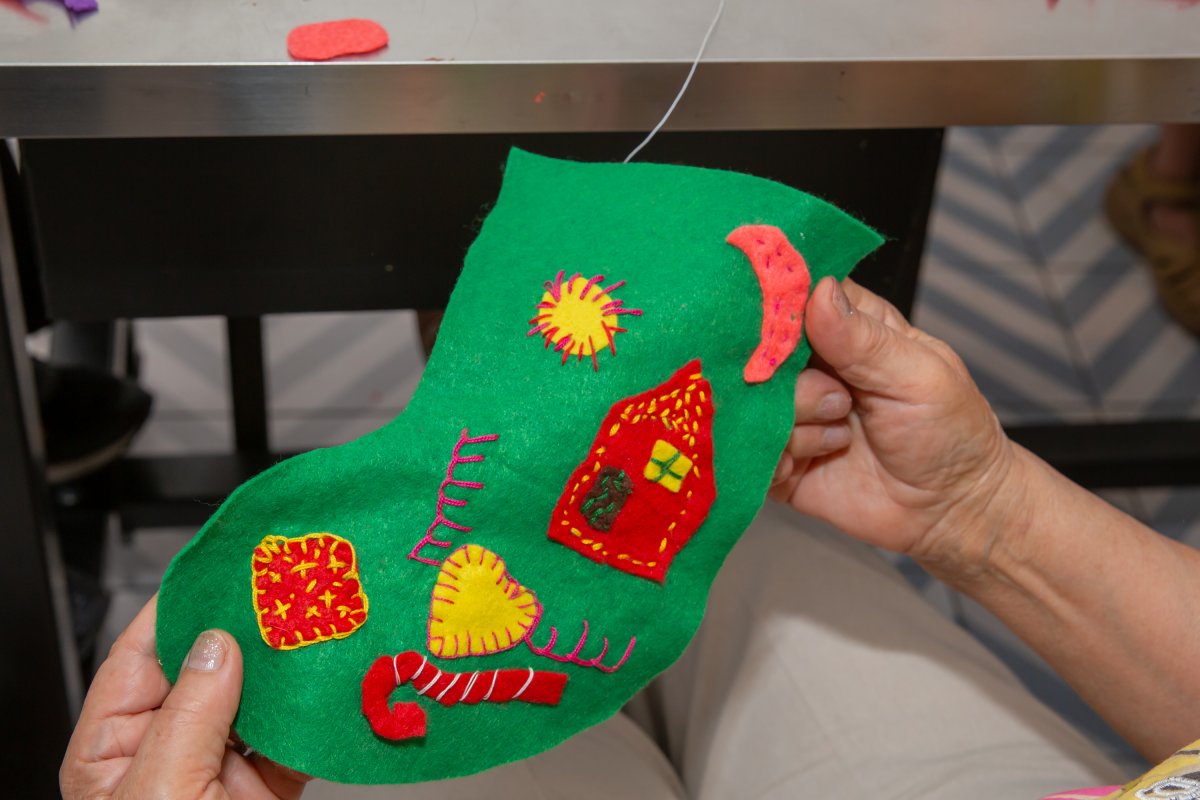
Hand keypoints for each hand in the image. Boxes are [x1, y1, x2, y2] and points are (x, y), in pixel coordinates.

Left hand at [61, 596, 307, 798]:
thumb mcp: (163, 790)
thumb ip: (189, 716)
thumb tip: (216, 647)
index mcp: (114, 754)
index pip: (139, 659)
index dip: (176, 610)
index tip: (213, 571)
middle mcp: (166, 755)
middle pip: (205, 673)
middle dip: (243, 635)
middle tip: (278, 596)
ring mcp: (216, 773)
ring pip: (255, 703)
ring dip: (286, 674)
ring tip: (313, 634)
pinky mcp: (264, 790)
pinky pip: (293, 741)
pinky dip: (314, 716)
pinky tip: (330, 688)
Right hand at [770, 277, 1019, 569]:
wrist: (948, 511)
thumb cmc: (950, 432)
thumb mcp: (918, 375)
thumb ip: (864, 338)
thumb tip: (818, 290)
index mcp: (846, 327)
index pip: (794, 294)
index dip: (777, 304)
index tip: (778, 325)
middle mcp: (810, 365)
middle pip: (760, 348)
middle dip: (789, 377)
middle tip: (837, 399)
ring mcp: (790, 410)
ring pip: (754, 401)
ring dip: (797, 422)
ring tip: (842, 435)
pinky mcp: (776, 456)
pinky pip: (751, 448)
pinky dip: (781, 456)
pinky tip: (820, 459)